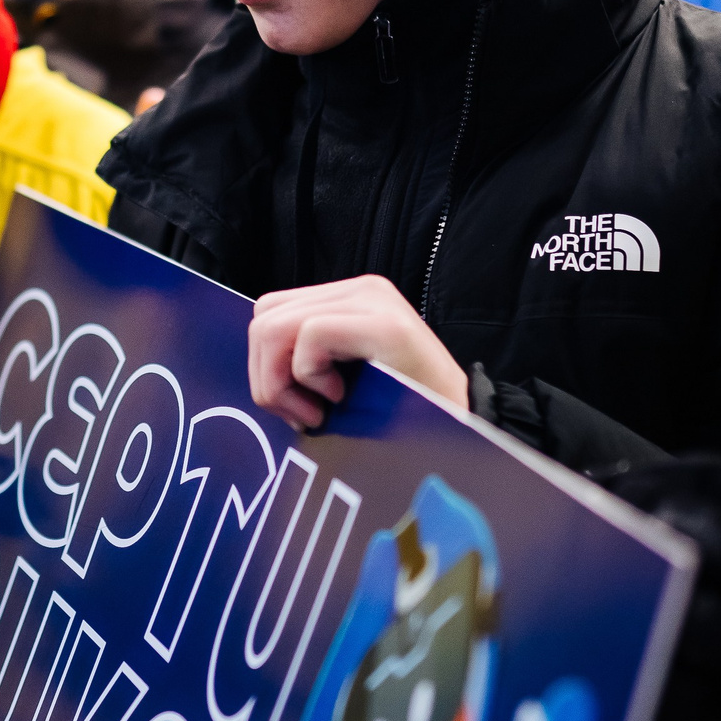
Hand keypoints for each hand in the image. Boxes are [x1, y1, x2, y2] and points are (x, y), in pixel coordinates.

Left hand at [246, 276, 468, 430]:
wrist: (465, 431)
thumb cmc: (404, 416)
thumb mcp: (345, 379)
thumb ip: (305, 362)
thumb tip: (255, 370)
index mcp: (350, 299)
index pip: (270, 313)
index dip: (265, 366)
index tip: (294, 408)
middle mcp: (360, 290)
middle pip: (264, 317)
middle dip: (266, 377)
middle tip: (302, 415)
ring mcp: (372, 301)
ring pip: (275, 325)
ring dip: (283, 381)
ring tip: (318, 410)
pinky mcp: (383, 323)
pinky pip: (309, 335)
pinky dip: (308, 375)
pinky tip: (339, 397)